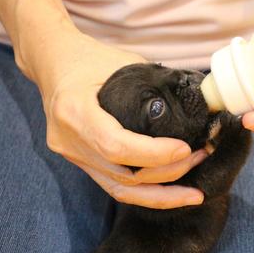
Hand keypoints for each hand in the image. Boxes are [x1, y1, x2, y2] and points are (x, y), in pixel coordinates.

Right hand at [27, 26, 205, 208]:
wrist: (53, 63)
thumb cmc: (89, 58)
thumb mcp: (122, 62)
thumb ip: (154, 86)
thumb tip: (196, 107)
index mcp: (73, 110)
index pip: (115, 145)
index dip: (154, 154)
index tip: (185, 149)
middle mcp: (68, 140)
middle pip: (121, 174)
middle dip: (167, 173)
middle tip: (200, 157)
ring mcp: (72, 155)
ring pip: (119, 190)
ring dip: (161, 194)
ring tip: (194, 191)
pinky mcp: (80, 162)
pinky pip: (114, 185)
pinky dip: (145, 193)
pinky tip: (171, 193)